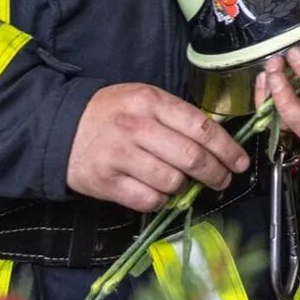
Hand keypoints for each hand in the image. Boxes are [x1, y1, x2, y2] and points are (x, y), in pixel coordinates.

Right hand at [66, 84, 249, 212]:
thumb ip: (177, 116)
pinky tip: (159, 191)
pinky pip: (149, 200)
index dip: (226, 148)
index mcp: (151, 102)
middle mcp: (137, 128)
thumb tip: (217, 141)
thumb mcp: (144, 99)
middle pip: (191, 157)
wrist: (60, 128)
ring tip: (185, 184)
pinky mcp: (107, 182)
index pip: (201, 127)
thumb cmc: (111, 113)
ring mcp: (120, 156)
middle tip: (223, 180)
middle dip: (216, 173)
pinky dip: (161, 200)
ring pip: (172, 182)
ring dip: (185, 188)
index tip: (239, 161)